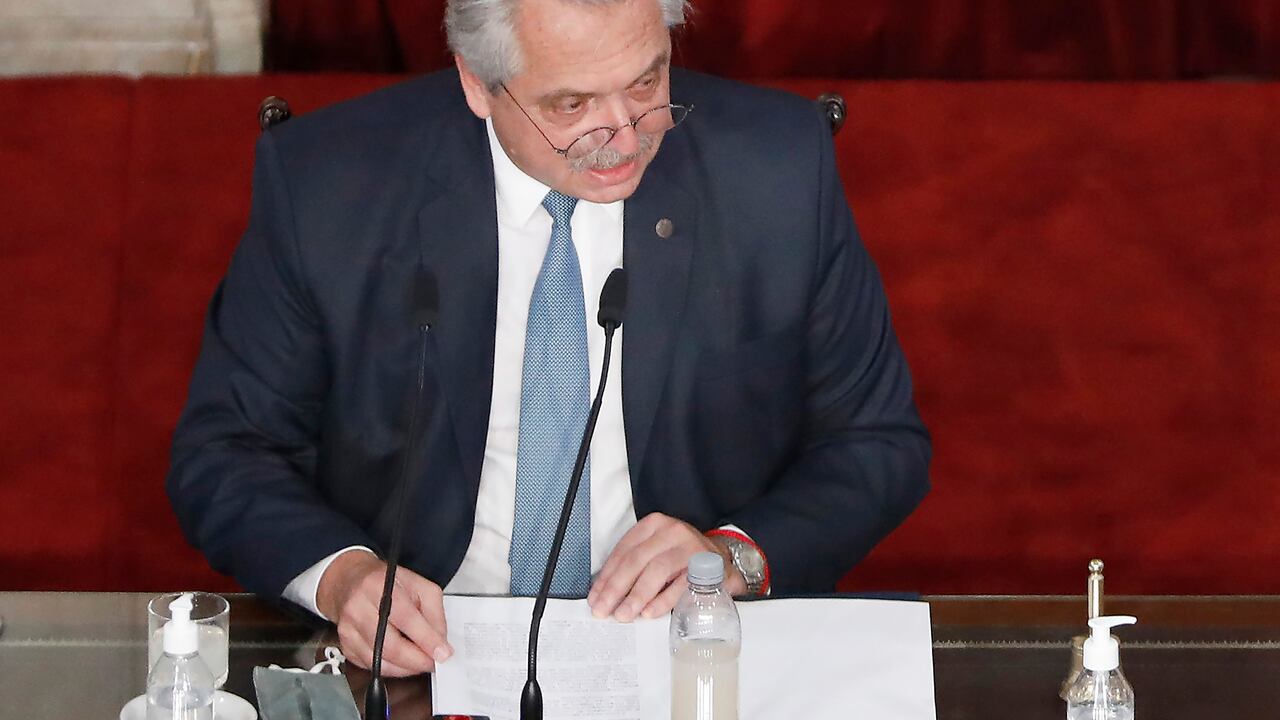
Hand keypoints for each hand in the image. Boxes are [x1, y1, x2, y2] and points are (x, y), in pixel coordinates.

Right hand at [315, 550, 451, 676]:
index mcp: (378, 586)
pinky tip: (402, 662)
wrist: (349, 582)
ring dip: (406, 668)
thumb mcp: (417, 585)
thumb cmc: (384, 583)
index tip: (442, 653)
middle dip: (417, 660)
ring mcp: (348, 629)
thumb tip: (440, 641)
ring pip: (380, 661)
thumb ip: (434, 611)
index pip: (406, 617)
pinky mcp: (345, 646)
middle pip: (390, 645)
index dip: (426, 639)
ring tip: (420, 662)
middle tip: (434, 663)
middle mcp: (358, 608)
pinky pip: (371, 667)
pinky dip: (391, 669)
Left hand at [588, 513, 746, 621]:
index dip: (606, 576)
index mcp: (654, 525)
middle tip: (604, 609)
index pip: (623, 550)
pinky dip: (662, 600)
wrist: (722, 560)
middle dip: (616, 588)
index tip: (596, 596)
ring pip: (656, 570)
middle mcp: (671, 532)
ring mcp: (690, 548)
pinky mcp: (706, 567)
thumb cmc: (682, 558)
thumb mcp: (656, 551)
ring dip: (636, 596)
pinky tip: (649, 612)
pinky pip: (680, 585)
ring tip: (624, 614)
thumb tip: (605, 595)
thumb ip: (634, 568)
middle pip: (636, 560)